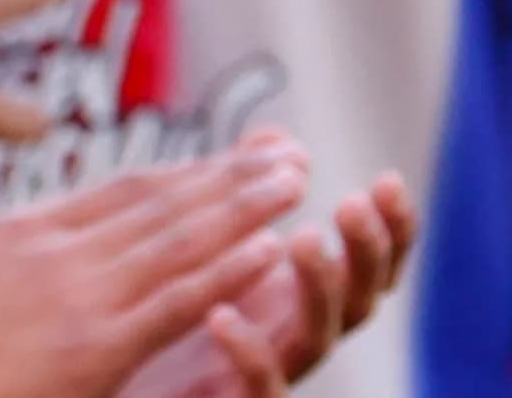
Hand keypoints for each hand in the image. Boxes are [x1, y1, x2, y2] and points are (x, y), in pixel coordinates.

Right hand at [0, 133, 309, 397]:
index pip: (119, 192)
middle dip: (230, 174)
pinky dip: (228, 271)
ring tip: (293, 180)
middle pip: (160, 200)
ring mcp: (76, 295)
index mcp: (18, 235)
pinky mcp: (96, 346)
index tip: (232, 157)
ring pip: (179, 238)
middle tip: (287, 151)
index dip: (185, 171)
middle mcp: (53, 251)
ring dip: (245, 206)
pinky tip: (269, 250)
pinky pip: (177, 301)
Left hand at [120, 174, 417, 397]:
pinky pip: (257, 393)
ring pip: (315, 339)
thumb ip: (247, 196)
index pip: (364, 265)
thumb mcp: (211, 249)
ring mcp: (265, 376)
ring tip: (303, 238)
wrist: (123, 387)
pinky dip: (248, 356)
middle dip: (364, 252)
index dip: (389, 229)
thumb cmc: (172, 322)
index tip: (387, 179)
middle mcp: (290, 337)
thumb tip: (283, 139)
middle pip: (356, 299)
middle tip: (350, 203)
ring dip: (318, 289)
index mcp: (295, 298)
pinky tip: (222, 314)